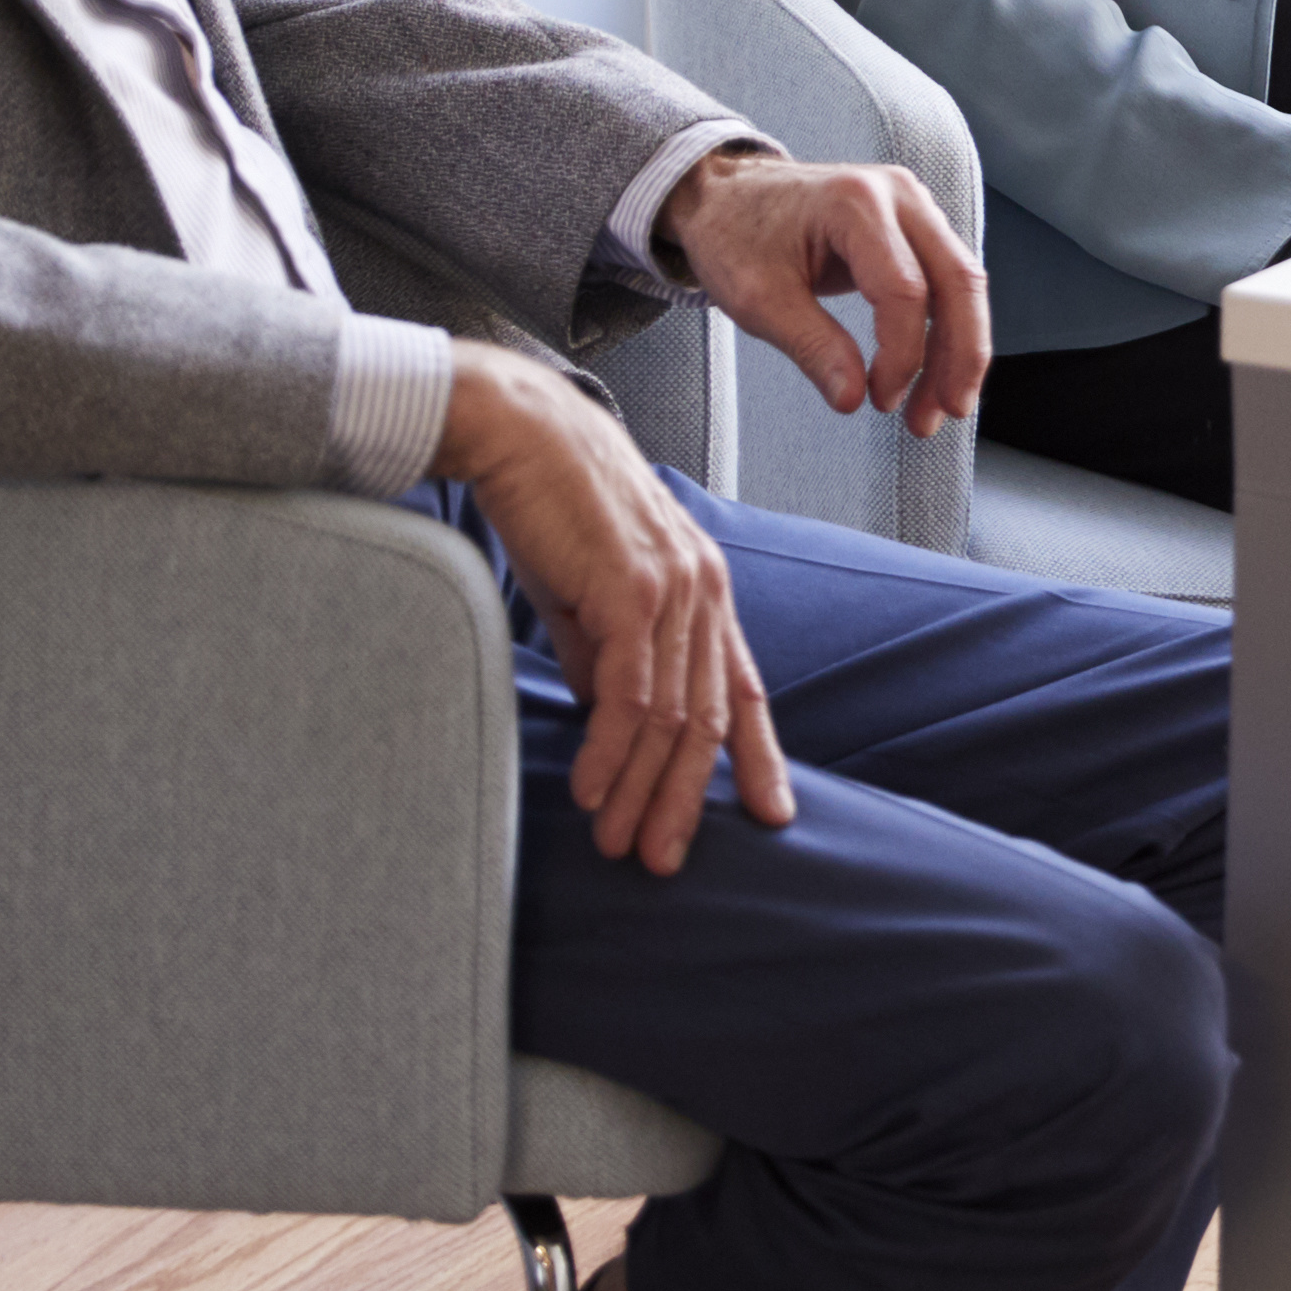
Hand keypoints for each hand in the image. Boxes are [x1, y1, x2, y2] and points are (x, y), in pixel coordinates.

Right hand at [436, 342, 792, 872]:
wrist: (519, 430)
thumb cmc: (552, 504)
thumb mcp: (590, 592)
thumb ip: (609, 653)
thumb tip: (612, 720)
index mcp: (703, 589)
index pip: (742, 686)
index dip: (759, 755)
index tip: (771, 814)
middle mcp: (702, 589)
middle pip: (710, 717)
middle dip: (688, 797)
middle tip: (666, 860)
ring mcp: (673, 588)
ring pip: (671, 715)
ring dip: (643, 789)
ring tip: (621, 844)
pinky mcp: (630, 589)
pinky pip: (629, 692)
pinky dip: (612, 751)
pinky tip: (592, 792)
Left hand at [661, 147, 990, 438]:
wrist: (727, 194)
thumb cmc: (735, 234)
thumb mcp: (759, 298)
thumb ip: (812, 347)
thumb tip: (852, 399)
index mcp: (855, 203)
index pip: (906, 290)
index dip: (903, 356)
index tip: (880, 399)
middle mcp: (897, 195)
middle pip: (958, 281)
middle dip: (960, 357)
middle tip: (945, 413)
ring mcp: (912, 207)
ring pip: (962, 284)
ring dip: (959, 350)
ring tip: (937, 407)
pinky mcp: (914, 226)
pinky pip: (947, 281)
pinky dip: (946, 330)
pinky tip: (932, 373)